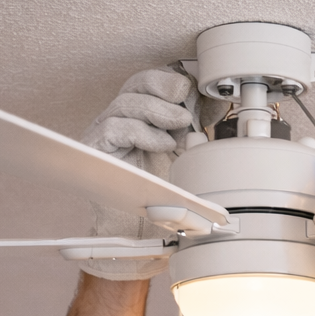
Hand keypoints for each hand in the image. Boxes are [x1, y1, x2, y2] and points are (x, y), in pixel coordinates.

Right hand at [77, 68, 193, 280]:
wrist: (140, 235)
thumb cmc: (160, 198)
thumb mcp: (187, 158)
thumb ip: (197, 131)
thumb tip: (217, 105)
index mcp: (143, 118)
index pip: (152, 83)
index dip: (173, 81)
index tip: (196, 90)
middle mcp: (122, 121)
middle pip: (137, 84)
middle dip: (164, 86)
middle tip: (186, 101)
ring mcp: (107, 134)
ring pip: (127, 102)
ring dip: (159, 110)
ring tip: (180, 125)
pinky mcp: (97, 151)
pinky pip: (115, 129)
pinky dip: (143, 132)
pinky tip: (162, 144)